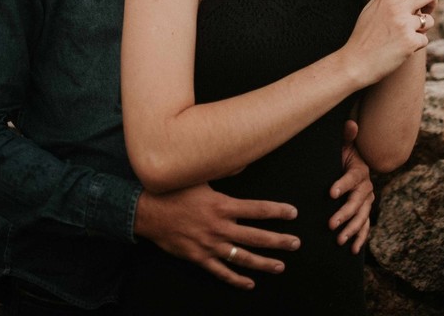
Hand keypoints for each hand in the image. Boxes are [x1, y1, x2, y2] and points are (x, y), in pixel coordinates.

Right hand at [134, 184, 299, 290]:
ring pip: (242, 258)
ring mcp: (209, 245)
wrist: (147, 212)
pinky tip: (250, 283)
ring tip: (280, 266)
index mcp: (222, 205)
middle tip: (296, 243)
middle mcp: (219, 227)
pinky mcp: (198, 257)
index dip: (277, 211)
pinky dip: (236, 279)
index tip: (293, 213)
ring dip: (264, 263)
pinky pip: (221, 272)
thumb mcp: (199, 176)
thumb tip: (243, 160)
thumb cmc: (173, 191)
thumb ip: (223, 170)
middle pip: (256, 236)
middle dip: (279, 241)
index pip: (257, 209)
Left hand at [329, 120, 372, 253]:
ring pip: (361, 217)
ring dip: (351, 229)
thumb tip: (351, 124)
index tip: (330, 193)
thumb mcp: (342, 144)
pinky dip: (360, 238)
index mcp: (360, 171)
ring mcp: (366, 201)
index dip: (342, 185)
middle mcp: (366, 187)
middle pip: (357, 203)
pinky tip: (351, 249)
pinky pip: (365, 227)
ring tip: (338, 240)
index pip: (352, 179)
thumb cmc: (341, 153)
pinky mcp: (364, 212)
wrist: (348, 164)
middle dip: (344, 214)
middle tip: (331, 224)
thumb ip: (346, 136)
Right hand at [343, 0, 438, 86]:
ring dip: (422, 27)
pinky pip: (425, 39)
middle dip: (432, 1)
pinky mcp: (411, 43)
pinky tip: (401, 48)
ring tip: (405, 34)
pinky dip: (416, 44)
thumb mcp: (370, 8)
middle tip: (426, 9)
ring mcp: (405, 25)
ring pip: (430, 20)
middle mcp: (397, 8)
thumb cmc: (362, 35)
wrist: (356, 63)